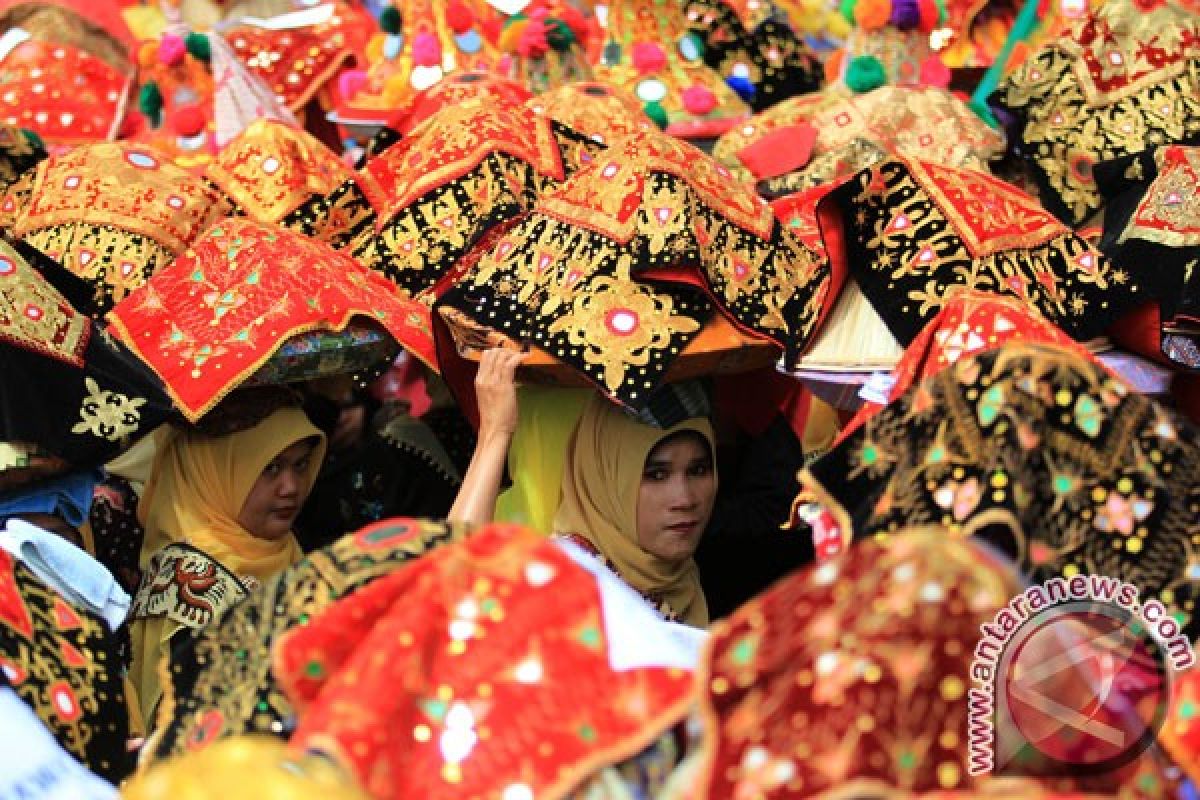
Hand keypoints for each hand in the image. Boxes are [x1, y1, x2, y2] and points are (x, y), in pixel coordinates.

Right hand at [448, 348, 524, 524]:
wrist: (494, 430)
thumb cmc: (494, 418)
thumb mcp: (489, 398)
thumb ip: (493, 386)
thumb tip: (504, 378)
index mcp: (479, 381)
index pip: (485, 357)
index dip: (497, 352)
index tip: (508, 352)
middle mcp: (483, 378)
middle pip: (492, 353)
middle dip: (506, 350)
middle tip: (516, 353)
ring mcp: (492, 381)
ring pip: (501, 356)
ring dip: (513, 353)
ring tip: (522, 356)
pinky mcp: (503, 385)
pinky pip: (510, 364)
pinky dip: (519, 357)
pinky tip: (525, 358)